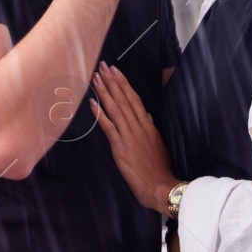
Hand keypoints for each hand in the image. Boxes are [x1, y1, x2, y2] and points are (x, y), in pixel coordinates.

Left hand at [90, 61, 176, 212]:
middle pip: (123, 98)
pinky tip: (92, 103)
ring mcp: (128, 135)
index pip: (134, 99)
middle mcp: (138, 126)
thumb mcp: (158, 144)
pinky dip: (99, 114)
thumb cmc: (159, 167)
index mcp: (147, 125)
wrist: (159, 185)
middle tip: (103, 66)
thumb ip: (151, 128)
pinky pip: (108, 126)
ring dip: (105, 92)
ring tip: (96, 78)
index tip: (116, 70)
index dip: (124, 83)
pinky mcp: (120, 146)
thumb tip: (146, 115)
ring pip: (115, 108)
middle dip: (112, 81)